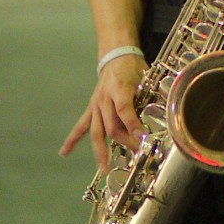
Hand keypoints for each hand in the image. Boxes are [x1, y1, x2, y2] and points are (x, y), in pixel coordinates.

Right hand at [59, 53, 146, 171]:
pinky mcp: (92, 108)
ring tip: (105, 168)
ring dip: (101, 151)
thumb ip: (148, 97)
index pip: (124, 109)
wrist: (116, 56)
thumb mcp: (145, 78)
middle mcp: (105, 98)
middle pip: (112, 125)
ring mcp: (96, 104)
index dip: (133, 124)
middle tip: (136, 152)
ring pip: (97, 131)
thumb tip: (160, 118)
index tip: (142, 138)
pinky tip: (64, 152)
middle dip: (124, 141)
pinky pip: (81, 125)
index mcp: (119, 88)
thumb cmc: (133, 68)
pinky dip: (72, 139)